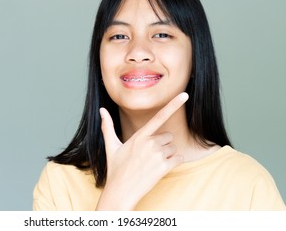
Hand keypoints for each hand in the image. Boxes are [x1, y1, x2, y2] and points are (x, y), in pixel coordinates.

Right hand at [96, 92, 188, 209]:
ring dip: (167, 155)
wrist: (120, 191)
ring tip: (151, 164)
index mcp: (139, 136)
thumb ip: (108, 126)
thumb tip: (101, 110)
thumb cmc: (115, 168)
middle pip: (168, 137)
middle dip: (162, 145)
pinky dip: (173, 162)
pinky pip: (179, 158)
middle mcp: (150, 143)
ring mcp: (158, 155)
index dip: (173, 104)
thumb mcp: (111, 146)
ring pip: (173, 148)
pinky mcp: (164, 167)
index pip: (159, 116)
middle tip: (148, 156)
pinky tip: (160, 168)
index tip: (184, 95)